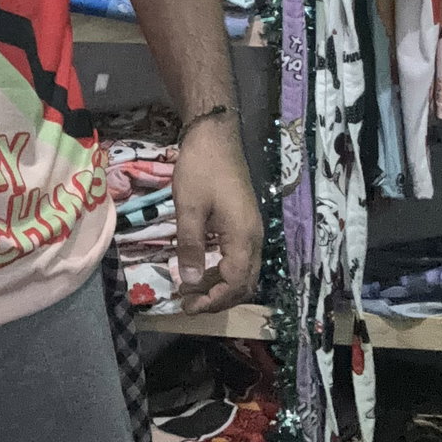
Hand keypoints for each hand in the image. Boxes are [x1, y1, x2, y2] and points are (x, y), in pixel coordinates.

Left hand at [171, 121, 262, 314]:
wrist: (215, 134)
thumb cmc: (201, 168)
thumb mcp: (189, 208)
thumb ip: (191, 246)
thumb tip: (190, 283)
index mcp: (244, 236)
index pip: (235, 283)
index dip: (213, 300)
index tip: (187, 306)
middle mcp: (254, 237)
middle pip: (244, 282)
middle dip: (217, 298)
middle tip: (187, 303)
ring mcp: (251, 229)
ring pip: (242, 271)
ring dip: (219, 285)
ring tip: (189, 290)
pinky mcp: (244, 221)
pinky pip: (238, 256)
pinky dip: (221, 269)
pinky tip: (200, 268)